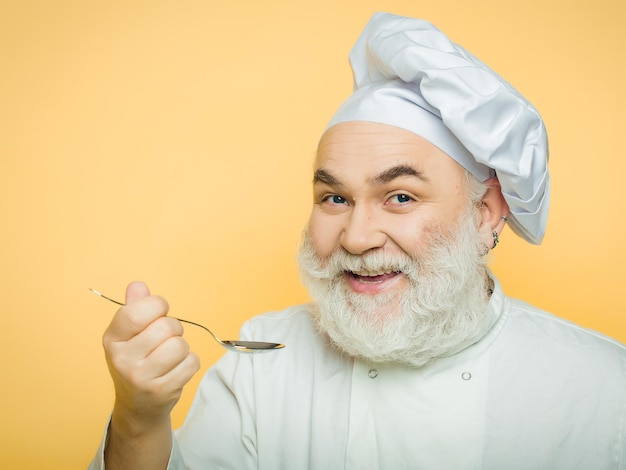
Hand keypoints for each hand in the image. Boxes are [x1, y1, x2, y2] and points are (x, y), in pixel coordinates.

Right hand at [102, 281, 200, 432]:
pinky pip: (191, 363)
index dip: (157, 305)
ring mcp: (141, 378)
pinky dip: (189, 363)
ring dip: (182, 347)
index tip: (160, 310)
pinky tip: (176, 369)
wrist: (137, 406)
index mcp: (112, 339)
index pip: (137, 312)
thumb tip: (138, 285)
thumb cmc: (137, 360)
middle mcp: (122, 359)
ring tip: (170, 355)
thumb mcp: (128, 334)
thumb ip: (134, 307)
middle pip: (166, 327)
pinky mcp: (161, 391)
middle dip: (173, 328)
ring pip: (180, 345)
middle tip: (165, 339)